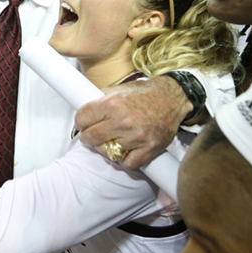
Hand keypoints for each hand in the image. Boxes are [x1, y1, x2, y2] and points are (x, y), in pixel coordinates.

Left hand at [74, 77, 191, 168]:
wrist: (172, 98)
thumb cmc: (144, 94)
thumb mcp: (118, 89)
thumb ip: (100, 100)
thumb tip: (84, 112)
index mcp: (113, 103)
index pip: (82, 118)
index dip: (79, 122)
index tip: (82, 124)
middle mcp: (123, 121)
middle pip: (91, 137)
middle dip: (88, 137)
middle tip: (91, 135)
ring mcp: (136, 137)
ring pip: (108, 152)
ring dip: (105, 149)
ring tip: (109, 142)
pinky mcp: (149, 149)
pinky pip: (127, 163)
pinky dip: (123, 159)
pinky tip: (123, 150)